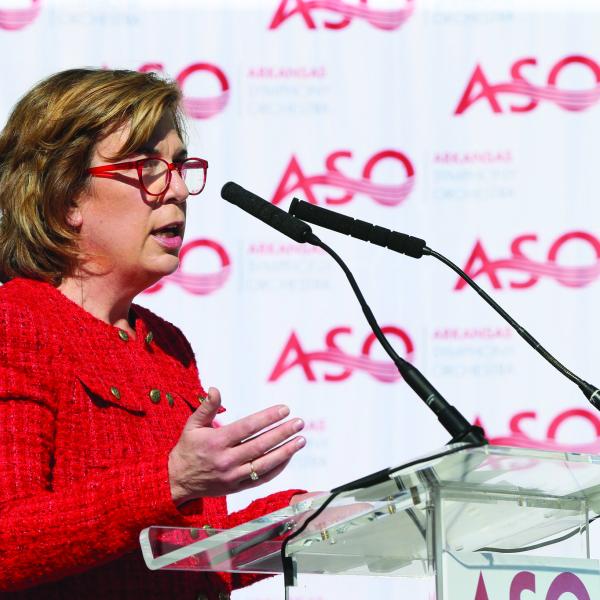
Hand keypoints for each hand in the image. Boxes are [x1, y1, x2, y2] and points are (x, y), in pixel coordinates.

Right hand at [168, 387, 305, 504]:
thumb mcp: (192, 425)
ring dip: (286, 452)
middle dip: (282, 433)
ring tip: (301, 440)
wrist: (176, 481)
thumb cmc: (187, 448)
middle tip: (300, 423)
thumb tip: (215, 389)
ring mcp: (233, 476)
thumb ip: (206, 407)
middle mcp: (226, 460)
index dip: (268, 418)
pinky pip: (262, 478)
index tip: (284, 410)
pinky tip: (288, 456)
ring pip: (265, 464)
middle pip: (260, 446)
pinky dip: (277, 468)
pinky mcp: (237, 488)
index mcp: (216, 442)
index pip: (248, 428)